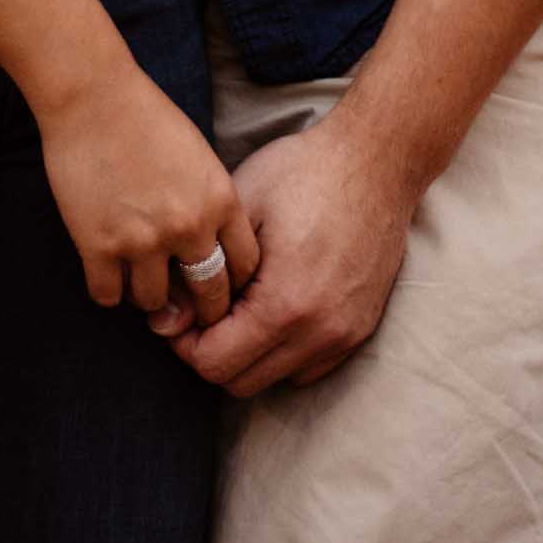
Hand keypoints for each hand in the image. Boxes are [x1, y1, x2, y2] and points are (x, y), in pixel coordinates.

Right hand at [37, 65, 260, 326]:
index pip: (246, 267)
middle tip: (187, 310)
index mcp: (219, 200)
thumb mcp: (199, 156)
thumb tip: (209, 249)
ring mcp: (143, 240)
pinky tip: (107, 271)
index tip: (219, 285)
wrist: (93, 95)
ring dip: (146, 296)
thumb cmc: (146, 116)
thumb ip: (210, 202)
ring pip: (155, 303)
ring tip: (137, 278)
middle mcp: (188, 227)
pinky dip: (108, 290)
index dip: (234, 283)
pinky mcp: (99, 245)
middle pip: (209, 295)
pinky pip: (109, 297)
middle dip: (201, 308)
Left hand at [156, 108, 418, 396]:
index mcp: (285, 304)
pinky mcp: (360, 329)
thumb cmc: (303, 171)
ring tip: (241, 304)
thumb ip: (201, 272)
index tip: (181, 309)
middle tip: (205, 307)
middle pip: (241, 382)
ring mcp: (345, 336)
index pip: (213, 364)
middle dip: (212, 351)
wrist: (376, 160)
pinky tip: (274, 305)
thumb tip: (167, 321)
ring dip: (248, 354)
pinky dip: (283, 351)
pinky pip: (308, 368)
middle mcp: (319, 333)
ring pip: (275, 379)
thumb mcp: (239, 206)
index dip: (185, 341)